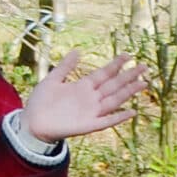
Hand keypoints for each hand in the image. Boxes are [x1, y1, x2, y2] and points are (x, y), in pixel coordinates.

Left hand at [19, 50, 153, 144]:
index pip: (103, 73)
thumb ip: (65, 67)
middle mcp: (90, 98)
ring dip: (128, 93)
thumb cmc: (41, 102)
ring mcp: (91, 111)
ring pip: (114, 100)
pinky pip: (107, 121)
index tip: (128, 55)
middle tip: (144, 66)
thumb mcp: (52, 80)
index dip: (115, 65)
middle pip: (113, 85)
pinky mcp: (89, 125)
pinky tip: (132, 112)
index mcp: (82, 86)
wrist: (32, 122)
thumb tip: (77, 51)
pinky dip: (119, 117)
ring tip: (143, 83)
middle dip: (128, 76)